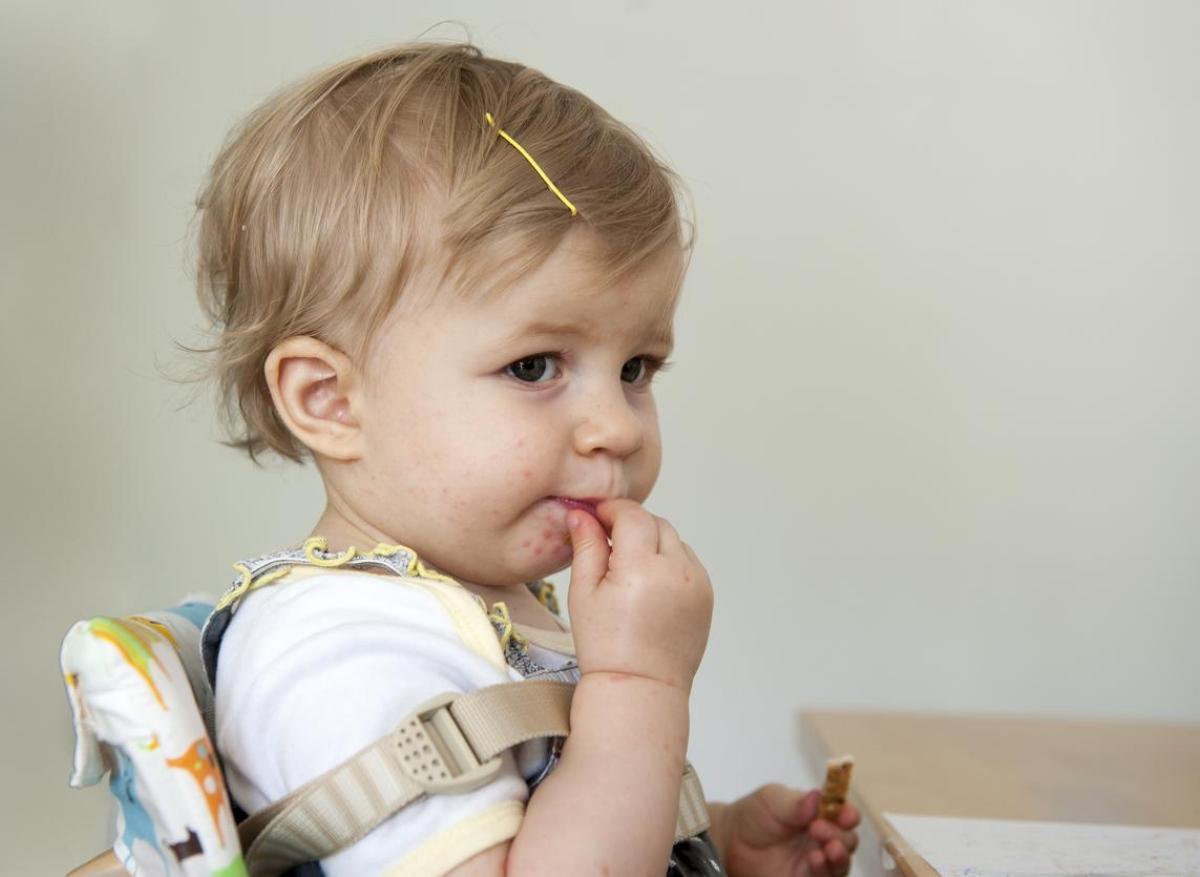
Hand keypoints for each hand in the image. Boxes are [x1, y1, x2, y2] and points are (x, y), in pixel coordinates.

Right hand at [566, 498, 712, 691]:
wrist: (640, 687)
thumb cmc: (606, 647)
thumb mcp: (584, 593)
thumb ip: (587, 547)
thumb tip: (580, 514)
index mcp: (642, 568)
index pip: (633, 515)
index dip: (612, 510)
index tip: (597, 516)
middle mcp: (677, 570)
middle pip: (656, 523)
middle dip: (632, 524)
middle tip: (608, 540)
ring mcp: (697, 582)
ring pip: (674, 540)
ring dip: (653, 542)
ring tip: (629, 568)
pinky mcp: (706, 594)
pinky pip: (688, 561)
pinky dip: (670, 561)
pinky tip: (649, 583)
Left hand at [714, 786, 859, 876]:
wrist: (731, 840)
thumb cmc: (755, 814)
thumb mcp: (773, 800)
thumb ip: (796, 803)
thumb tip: (819, 795)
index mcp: (820, 814)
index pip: (844, 814)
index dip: (849, 813)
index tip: (846, 814)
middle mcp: (823, 838)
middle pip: (847, 840)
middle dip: (839, 835)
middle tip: (818, 828)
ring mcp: (816, 861)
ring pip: (840, 863)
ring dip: (838, 856)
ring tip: (826, 849)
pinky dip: (823, 871)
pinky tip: (814, 860)